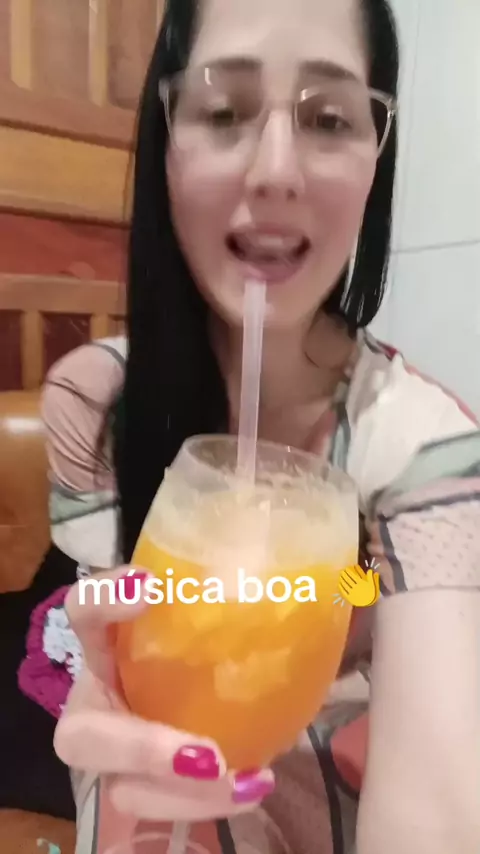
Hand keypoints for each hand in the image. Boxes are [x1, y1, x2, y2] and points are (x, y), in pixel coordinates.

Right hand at [54, 567, 274, 821]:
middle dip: (138, 749)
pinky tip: (256, 783)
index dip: (103, 601)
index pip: (83, 612)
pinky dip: (208, 803)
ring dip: (183, 794)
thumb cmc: (211, 638)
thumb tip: (327, 578)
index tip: (152, 587)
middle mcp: (100, 700)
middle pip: (81, 737)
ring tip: (245, 780)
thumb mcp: (216, 614)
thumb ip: (244, 600)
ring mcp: (115, 754)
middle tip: (204, 755)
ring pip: (124, 791)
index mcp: (107, 645)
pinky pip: (162, 808)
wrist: (207, 687)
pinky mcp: (140, 787)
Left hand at [338, 564, 380, 607]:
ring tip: (340, 576)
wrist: (371, 603)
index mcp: (361, 583)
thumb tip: (370, 570)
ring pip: (345, 584)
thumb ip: (371, 576)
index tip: (346, 568)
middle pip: (348, 579)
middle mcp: (355, 587)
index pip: (352, 575)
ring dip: (342, 579)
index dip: (348, 571)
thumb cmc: (372, 593)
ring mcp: (352, 593)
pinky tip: (339, 584)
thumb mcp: (374, 584)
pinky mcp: (349, 598)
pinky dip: (341, 587)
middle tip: (342, 571)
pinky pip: (344, 591)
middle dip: (344, 574)